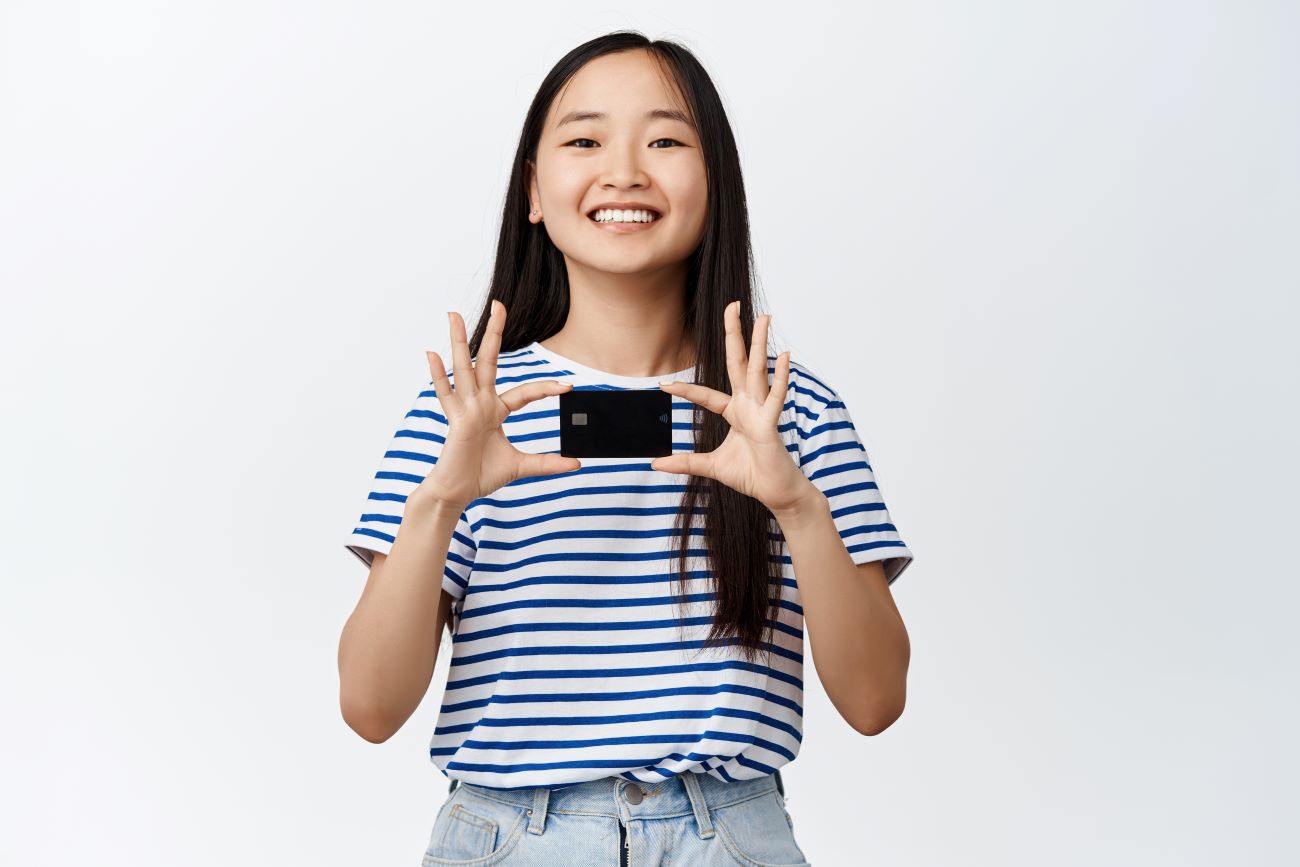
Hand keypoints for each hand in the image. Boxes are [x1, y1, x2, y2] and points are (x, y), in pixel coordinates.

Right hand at [416, 300, 580, 511]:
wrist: (456, 493)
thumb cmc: (480, 476)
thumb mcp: (520, 466)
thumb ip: (547, 463)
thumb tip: (576, 464)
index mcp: (494, 411)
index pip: (524, 392)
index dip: (546, 388)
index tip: (568, 386)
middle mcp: (479, 404)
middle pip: (488, 361)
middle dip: (495, 333)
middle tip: (498, 304)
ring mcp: (465, 409)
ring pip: (463, 368)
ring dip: (459, 341)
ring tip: (454, 315)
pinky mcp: (455, 420)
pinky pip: (445, 394)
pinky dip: (437, 375)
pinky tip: (431, 354)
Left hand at [650, 301, 818, 515]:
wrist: (777, 493)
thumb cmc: (751, 476)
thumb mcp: (711, 467)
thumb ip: (685, 463)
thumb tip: (655, 463)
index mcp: (735, 413)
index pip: (707, 395)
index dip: (686, 390)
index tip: (664, 385)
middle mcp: (749, 406)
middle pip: (738, 364)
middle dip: (735, 334)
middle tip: (733, 305)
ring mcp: (761, 412)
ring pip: (758, 371)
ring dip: (760, 343)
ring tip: (763, 317)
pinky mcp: (772, 424)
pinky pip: (775, 398)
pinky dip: (780, 378)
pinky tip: (783, 356)